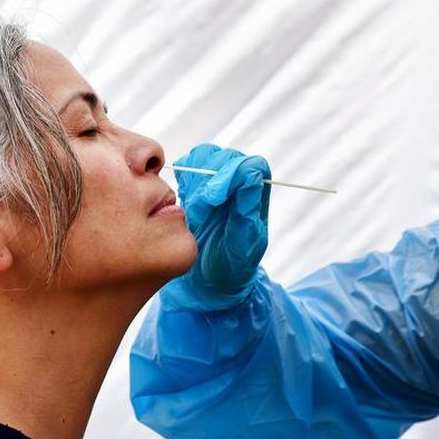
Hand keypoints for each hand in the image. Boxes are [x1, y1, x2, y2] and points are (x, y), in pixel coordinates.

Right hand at [161, 143, 271, 310]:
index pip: (251, 166)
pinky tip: (180, 203)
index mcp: (258, 196)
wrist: (209, 282)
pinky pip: (187, 166)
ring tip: (190, 212)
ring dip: (193, 179)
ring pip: (204, 157)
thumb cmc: (231, 268)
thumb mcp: (242, 247)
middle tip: (197, 212)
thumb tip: (251, 175)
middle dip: (208, 180)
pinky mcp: (195, 184)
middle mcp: (240, 183)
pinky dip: (181, 179)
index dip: (231, 175)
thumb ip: (246, 213)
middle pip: (225, 157)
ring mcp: (217, 182)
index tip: (213, 198)